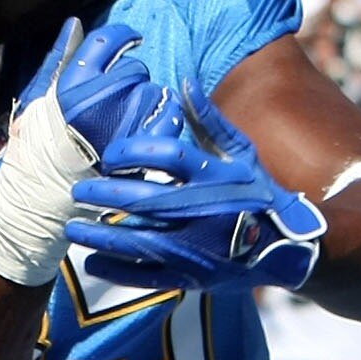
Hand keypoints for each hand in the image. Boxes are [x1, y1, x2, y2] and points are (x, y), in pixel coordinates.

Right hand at [32, 20, 166, 156]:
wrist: (43, 194)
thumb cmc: (37, 146)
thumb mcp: (37, 98)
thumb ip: (58, 59)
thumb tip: (75, 23)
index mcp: (73, 85)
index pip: (107, 40)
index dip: (123, 35)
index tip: (130, 38)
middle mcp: (100, 100)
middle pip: (135, 68)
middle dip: (130, 78)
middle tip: (117, 96)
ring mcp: (124, 124)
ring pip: (154, 92)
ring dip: (147, 101)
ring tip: (130, 116)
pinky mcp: (142, 147)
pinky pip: (168, 117)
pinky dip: (165, 118)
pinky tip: (153, 123)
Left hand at [65, 83, 326, 293]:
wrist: (288, 248)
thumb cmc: (258, 192)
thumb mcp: (242, 153)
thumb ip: (209, 120)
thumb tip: (182, 82)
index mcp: (218, 176)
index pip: (169, 156)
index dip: (133, 151)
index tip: (109, 155)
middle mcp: (207, 212)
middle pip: (148, 200)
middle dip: (107, 194)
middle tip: (78, 189)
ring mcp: (199, 249)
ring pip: (141, 241)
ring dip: (102, 235)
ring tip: (72, 227)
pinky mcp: (193, 277)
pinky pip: (149, 276)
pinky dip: (117, 270)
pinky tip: (91, 261)